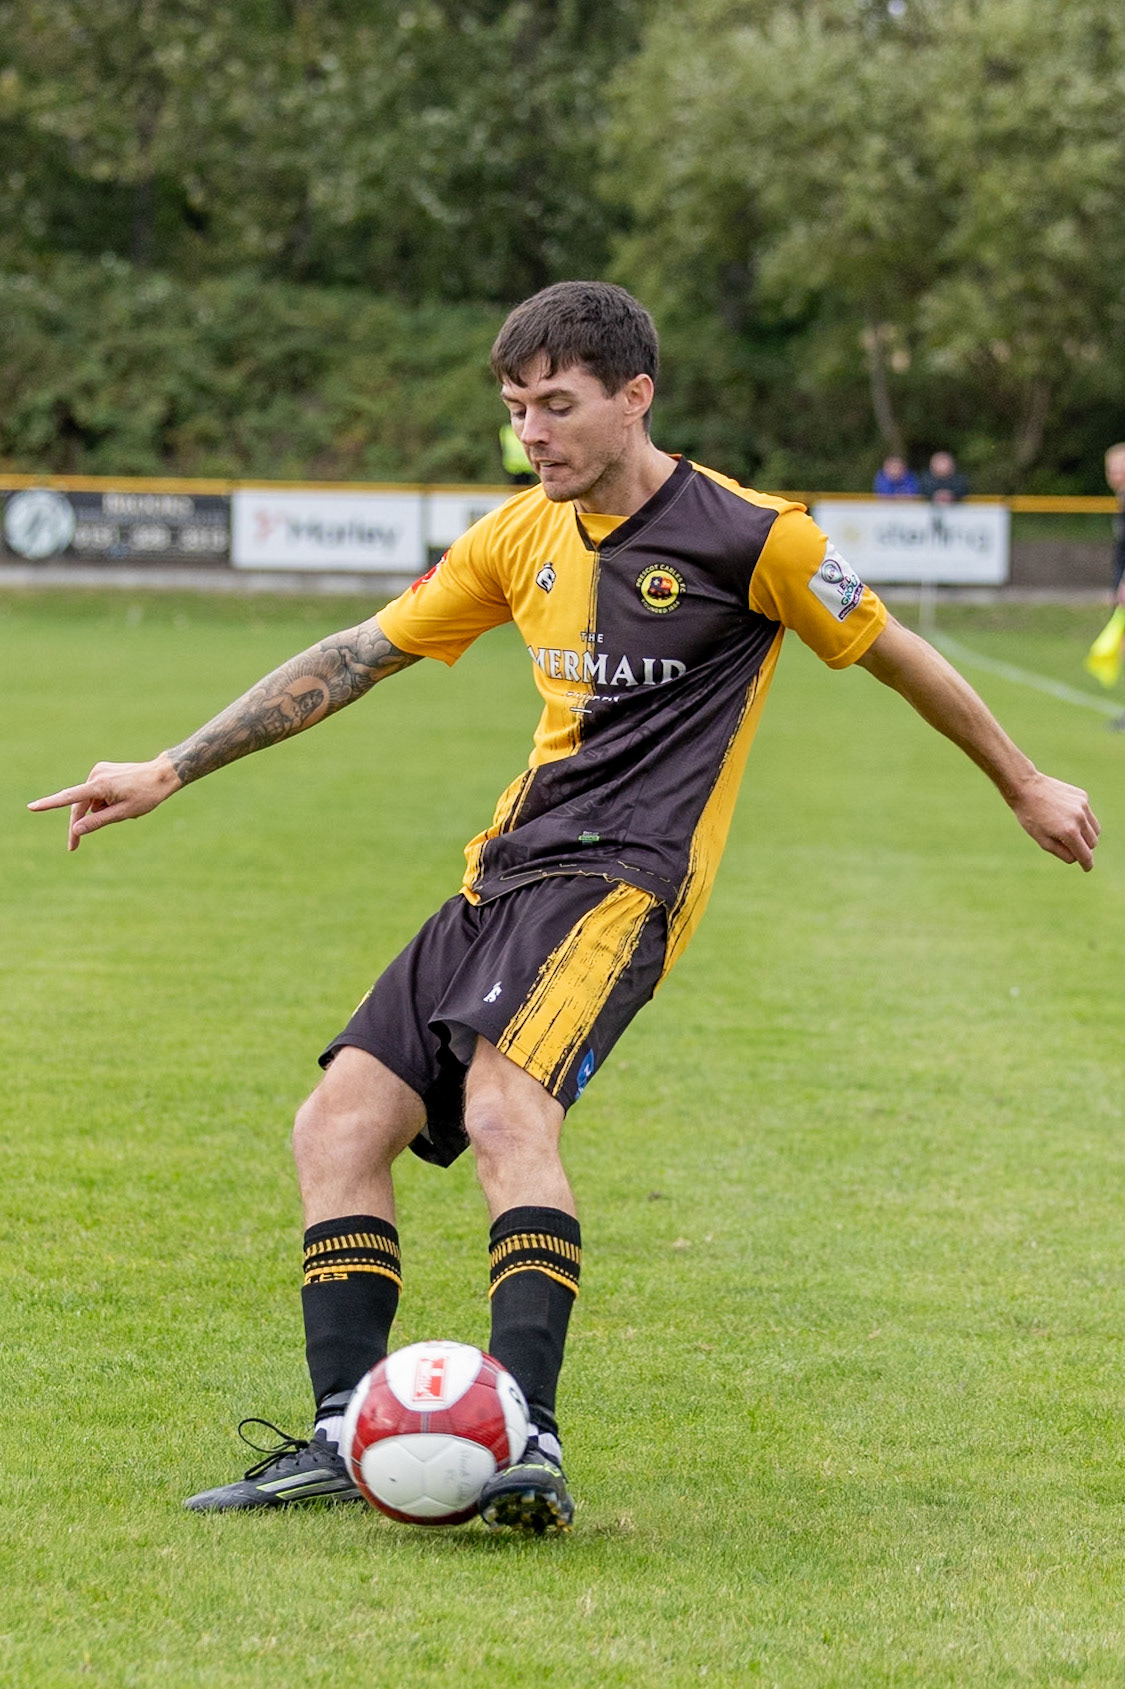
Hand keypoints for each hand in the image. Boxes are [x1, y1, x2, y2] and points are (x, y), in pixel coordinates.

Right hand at [28, 754, 181, 850]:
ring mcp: (99, 771)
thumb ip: (98, 822)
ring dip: (100, 811)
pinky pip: (97, 793)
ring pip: (90, 801)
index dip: (50, 804)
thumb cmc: (146, 795)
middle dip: (79, 825)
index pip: (70, 798)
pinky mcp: (103, 771)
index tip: (32, 807)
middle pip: (79, 805)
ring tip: (124, 809)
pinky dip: (104, 802)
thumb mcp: (124, 813)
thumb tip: (76, 829)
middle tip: (73, 848)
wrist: (162, 775)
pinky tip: (123, 800)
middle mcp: (96, 775)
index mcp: (100, 785)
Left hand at [1007, 772, 1099, 870]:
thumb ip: (1061, 852)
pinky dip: (1082, 818)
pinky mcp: (1083, 796)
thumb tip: (1076, 859)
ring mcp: (1083, 806)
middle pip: (1092, 842)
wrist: (1026, 788)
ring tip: (1070, 831)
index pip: (1085, 855)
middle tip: (1071, 846)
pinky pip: (1088, 814)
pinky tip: (1065, 813)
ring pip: (1095, 829)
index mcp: (1069, 832)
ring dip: (1087, 834)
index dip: (1086, 864)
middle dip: (1085, 848)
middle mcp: (1079, 818)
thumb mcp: (1042, 840)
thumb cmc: (1030, 816)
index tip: (1087, 868)